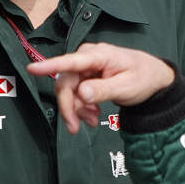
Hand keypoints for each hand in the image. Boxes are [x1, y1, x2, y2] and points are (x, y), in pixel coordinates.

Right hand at [27, 42, 174, 134]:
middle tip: (75, 127)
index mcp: (99, 56)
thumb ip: (103, 90)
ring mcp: (85, 65)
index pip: (71, 61)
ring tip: (92, 120)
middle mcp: (87, 57)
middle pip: (65, 82)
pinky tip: (92, 114)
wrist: (152, 77)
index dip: (50, 66)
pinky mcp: (85, 74)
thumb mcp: (127, 87)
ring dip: (76, 109)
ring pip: (68, 90)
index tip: (31, 69)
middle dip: (69, 107)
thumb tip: (81, 93)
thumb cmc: (142, 78)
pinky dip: (81, 106)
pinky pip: (74, 92)